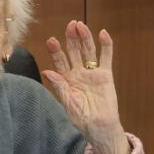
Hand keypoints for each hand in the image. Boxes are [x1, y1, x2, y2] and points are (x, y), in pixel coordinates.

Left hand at [41, 21, 130, 153]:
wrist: (99, 127)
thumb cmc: (82, 118)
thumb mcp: (68, 103)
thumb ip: (59, 86)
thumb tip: (47, 72)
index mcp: (66, 80)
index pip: (59, 61)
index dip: (55, 51)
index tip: (51, 40)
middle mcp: (78, 73)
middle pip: (73, 52)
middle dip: (70, 39)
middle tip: (69, 25)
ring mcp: (92, 73)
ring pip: (88, 51)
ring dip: (85, 38)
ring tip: (81, 26)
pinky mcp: (106, 75)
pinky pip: (106, 58)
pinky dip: (106, 45)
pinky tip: (103, 34)